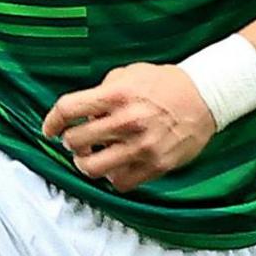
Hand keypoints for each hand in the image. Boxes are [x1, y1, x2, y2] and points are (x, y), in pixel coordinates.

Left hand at [42, 63, 217, 192]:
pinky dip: (111, 176)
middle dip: (70, 141)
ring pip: (92, 168)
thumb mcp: (130, 73)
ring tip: (90, 157)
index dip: (52, 121)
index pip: (69, 110)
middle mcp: (127, 121)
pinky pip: (119, 182)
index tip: (50, 128)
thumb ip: (103, 89)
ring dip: (85, 163)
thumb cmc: (165, 84)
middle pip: (75, 141)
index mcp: (117, 95)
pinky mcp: (155, 166)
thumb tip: (81, 111)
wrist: (206, 97)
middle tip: (76, 140)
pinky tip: (114, 166)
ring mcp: (141, 147)